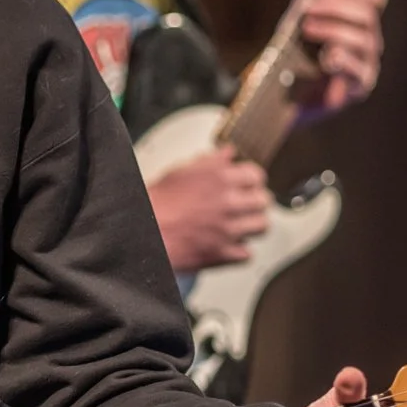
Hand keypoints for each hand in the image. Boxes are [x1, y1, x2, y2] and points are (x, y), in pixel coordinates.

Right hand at [148, 145, 272, 272]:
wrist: (143, 233)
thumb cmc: (157, 203)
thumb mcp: (180, 172)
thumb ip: (209, 162)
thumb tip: (228, 153)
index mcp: (219, 178)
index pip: (256, 175)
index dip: (252, 180)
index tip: (247, 184)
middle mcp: (228, 202)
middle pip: (263, 201)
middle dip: (255, 202)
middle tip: (244, 205)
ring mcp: (228, 229)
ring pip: (262, 226)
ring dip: (252, 225)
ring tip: (240, 224)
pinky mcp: (223, 253)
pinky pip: (247, 254)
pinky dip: (240, 251)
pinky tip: (229, 244)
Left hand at [294, 0, 387, 116]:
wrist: (279, 92)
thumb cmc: (296, 50)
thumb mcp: (301, 9)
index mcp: (360, 20)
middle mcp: (369, 42)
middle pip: (368, 16)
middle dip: (337, 8)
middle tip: (307, 10)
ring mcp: (366, 66)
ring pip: (365, 41)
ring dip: (334, 30)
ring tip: (307, 30)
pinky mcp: (356, 89)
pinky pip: (360, 73)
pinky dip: (343, 61)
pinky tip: (325, 58)